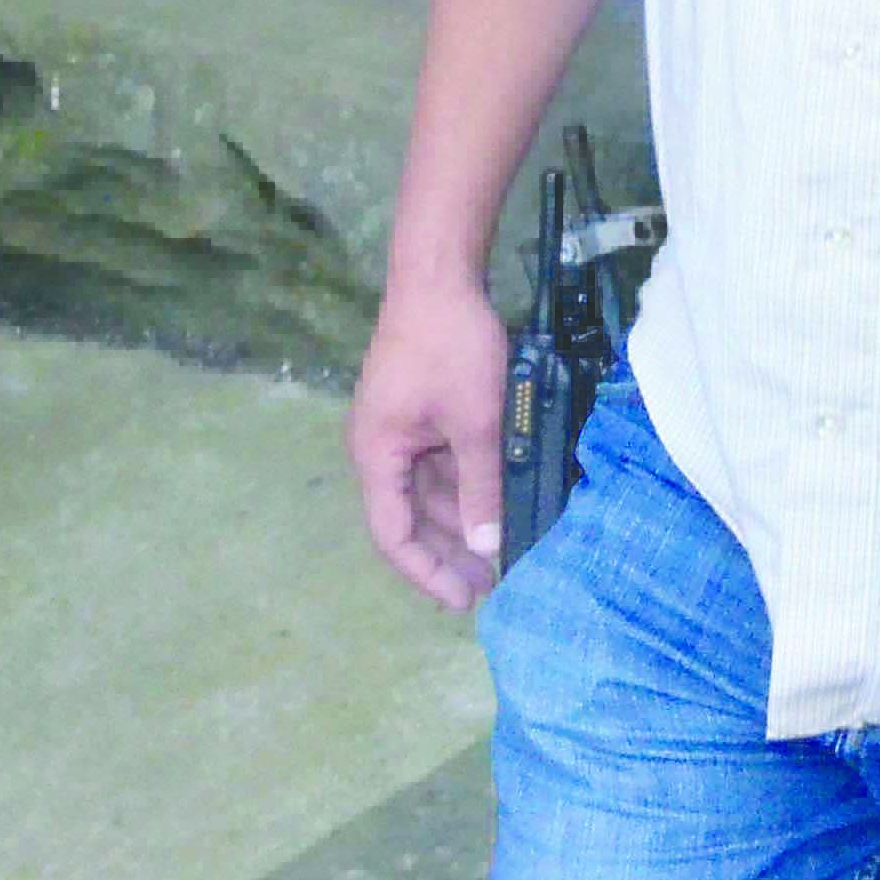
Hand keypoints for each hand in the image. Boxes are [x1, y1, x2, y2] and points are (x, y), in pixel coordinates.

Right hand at [349, 266, 508, 610]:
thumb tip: (487, 545)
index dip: (426, 571)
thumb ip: (481, 484)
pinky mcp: (424, 413)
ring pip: (432, 491)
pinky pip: (443, 463)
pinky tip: (501, 503)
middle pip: (412, 517)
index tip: (461, 600)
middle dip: (450, 553)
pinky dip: (469, 485)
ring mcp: (403, 431)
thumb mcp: (476, 422)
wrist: (440, 278)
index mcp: (377, 457)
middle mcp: (382, 450)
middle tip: (492, 585)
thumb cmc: (451, 348)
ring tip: (503, 552)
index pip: (394, 534)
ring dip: (463, 520)